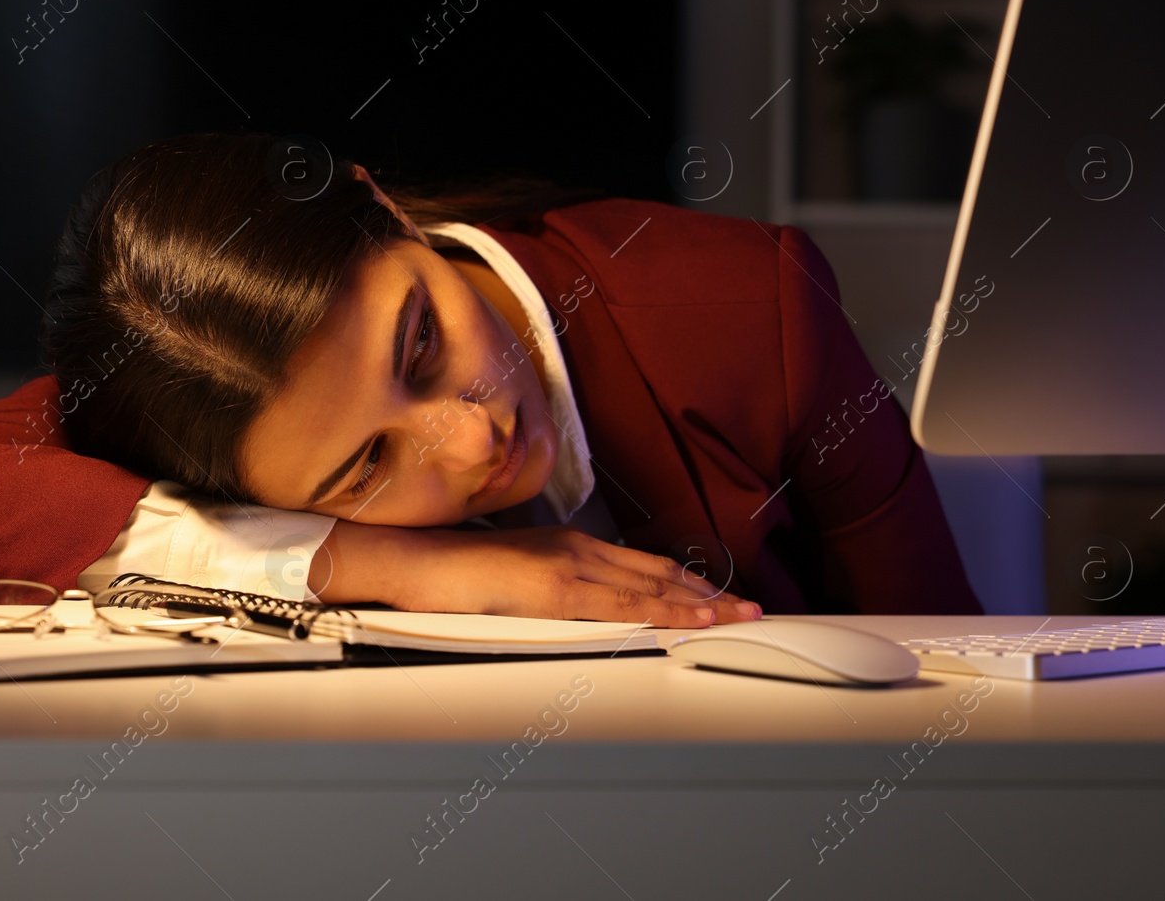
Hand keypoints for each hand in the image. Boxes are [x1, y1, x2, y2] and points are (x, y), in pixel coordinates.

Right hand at [313, 521, 761, 627]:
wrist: (413, 560)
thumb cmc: (450, 573)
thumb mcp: (512, 579)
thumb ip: (547, 590)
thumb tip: (573, 611)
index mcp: (567, 546)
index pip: (640, 566)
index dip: (683, 582)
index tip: (716, 595)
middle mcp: (575, 549)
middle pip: (656, 573)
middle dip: (707, 593)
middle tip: (751, 607)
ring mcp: (566, 565)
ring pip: (649, 586)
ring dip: (698, 602)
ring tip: (737, 615)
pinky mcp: (552, 587)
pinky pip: (619, 603)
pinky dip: (661, 610)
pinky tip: (687, 617)